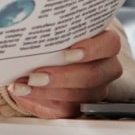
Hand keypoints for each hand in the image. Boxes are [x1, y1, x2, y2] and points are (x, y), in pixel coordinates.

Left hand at [9, 27, 123, 117]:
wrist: (44, 59)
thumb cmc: (55, 40)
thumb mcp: (57, 29)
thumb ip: (53, 27)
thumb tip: (29, 26)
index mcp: (105, 42)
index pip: (110, 43)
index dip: (93, 48)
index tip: (70, 51)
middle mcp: (105, 67)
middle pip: (93, 75)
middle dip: (62, 76)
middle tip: (36, 75)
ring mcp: (95, 89)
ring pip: (79, 95)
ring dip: (47, 91)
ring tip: (24, 85)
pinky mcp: (80, 106)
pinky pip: (65, 108)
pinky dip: (41, 100)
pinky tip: (25, 92)